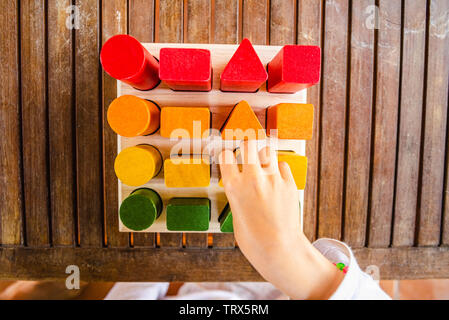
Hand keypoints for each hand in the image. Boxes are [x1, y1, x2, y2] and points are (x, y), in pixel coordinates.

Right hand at [219, 140, 343, 298]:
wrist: (278, 249)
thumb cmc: (254, 239)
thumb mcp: (236, 214)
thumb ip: (239, 194)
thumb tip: (242, 183)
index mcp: (233, 187)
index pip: (226, 156)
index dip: (227, 156)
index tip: (230, 158)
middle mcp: (252, 179)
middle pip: (248, 145)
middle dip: (247, 147)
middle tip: (249, 154)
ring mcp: (272, 179)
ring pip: (267, 151)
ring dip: (264, 156)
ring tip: (264, 167)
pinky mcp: (289, 183)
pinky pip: (283, 165)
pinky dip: (279, 170)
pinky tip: (277, 181)